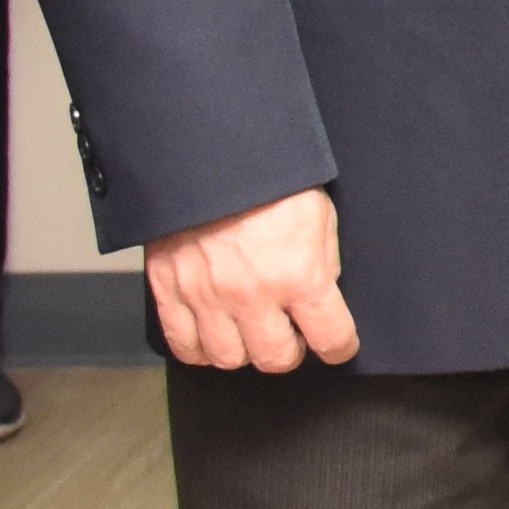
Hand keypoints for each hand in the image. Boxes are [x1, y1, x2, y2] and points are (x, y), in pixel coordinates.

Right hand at [146, 186, 360, 374]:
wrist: (207, 150)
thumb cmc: (269, 177)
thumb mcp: (319, 215)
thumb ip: (323, 262)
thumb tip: (321, 296)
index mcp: (298, 273)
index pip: (331, 338)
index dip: (339, 346)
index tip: (337, 345)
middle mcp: (252, 293)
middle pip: (275, 358)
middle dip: (290, 351)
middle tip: (290, 335)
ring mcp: (206, 294)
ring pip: (229, 358)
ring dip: (244, 350)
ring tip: (250, 332)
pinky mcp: (169, 288)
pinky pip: (183, 343)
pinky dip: (199, 347)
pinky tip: (213, 334)